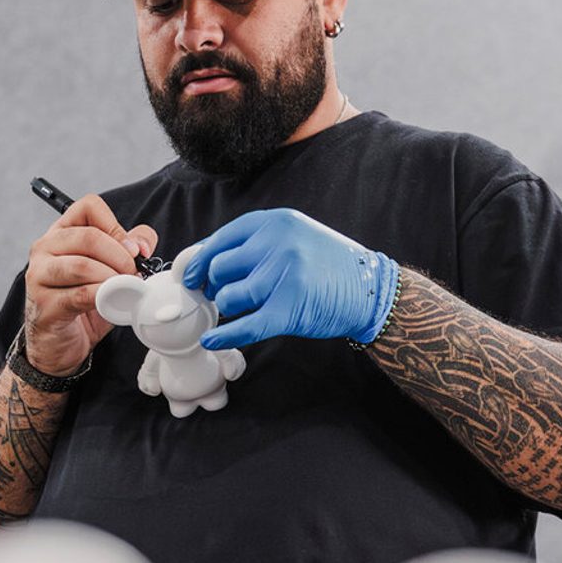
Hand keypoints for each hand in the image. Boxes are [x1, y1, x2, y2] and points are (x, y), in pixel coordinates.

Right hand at [23, 194, 157, 375]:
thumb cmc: (84, 303)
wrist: (60, 344)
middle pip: (88, 236)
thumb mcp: (110, 271)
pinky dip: (103, 297)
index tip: (133, 249)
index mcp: (62, 233)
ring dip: (112, 278)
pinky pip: (80, 294)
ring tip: (124, 288)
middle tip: (132, 274)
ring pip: (83, 265)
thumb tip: (141, 243)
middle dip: (120, 256)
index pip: (88, 207)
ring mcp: (39, 275)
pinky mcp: (44, 303)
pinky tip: (111, 302)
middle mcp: (45, 248)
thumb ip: (128, 249)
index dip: (116, 226)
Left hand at [182, 209, 397, 349]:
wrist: (372, 291)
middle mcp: (278, 243)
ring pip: (230, 296)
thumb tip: (203, 258)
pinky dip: (225, 335)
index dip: (200, 261)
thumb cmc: (328, 266)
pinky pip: (245, 325)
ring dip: (228, 308)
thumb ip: (255, 243)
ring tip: (239, 309)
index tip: (189, 276)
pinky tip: (212, 340)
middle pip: (220, 268)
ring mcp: (284, 275)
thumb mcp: (294, 237)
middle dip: (212, 286)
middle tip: (217, 296)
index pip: (221, 239)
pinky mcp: (290, 308)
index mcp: (276, 222)